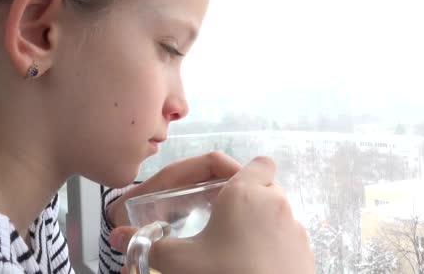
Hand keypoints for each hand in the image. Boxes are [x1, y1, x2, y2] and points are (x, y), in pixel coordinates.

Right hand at [110, 157, 314, 273]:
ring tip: (228, 241)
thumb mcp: (179, 262)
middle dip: (236, 195)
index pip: (248, 162)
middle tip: (211, 215)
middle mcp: (276, 203)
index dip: (224, 171)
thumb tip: (119, 237)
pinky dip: (266, 241)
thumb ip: (147, 245)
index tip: (203, 190)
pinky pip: (283, 235)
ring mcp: (295, 229)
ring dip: (252, 218)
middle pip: (259, 184)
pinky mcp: (304, 253)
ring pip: (273, 209)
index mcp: (246, 193)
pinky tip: (247, 261)